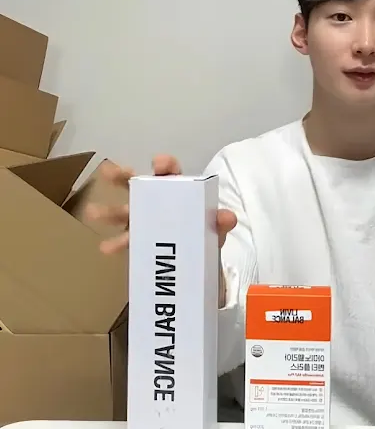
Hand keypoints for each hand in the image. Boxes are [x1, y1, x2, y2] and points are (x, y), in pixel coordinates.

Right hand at [86, 154, 236, 305]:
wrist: (200, 265)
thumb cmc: (205, 236)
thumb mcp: (215, 230)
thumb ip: (220, 223)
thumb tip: (227, 217)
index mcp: (178, 193)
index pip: (172, 174)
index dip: (165, 166)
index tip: (159, 163)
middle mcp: (158, 203)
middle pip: (140, 185)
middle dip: (124, 177)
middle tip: (108, 172)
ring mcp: (146, 221)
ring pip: (126, 211)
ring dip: (110, 210)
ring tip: (92, 211)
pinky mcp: (140, 242)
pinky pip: (126, 240)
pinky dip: (116, 243)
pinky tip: (105, 248)